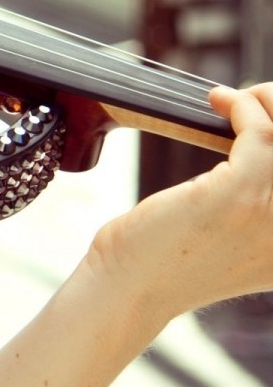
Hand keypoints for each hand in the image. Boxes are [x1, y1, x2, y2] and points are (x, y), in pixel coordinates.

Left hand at [88, 82, 272, 323]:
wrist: (129, 287)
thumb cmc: (168, 260)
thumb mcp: (233, 239)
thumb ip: (263, 212)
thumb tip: (269, 150)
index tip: (272, 115)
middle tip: (256, 100)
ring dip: (266, 102)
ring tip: (237, 99)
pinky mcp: (240, 195)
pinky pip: (260, 131)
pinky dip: (242, 106)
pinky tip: (219, 102)